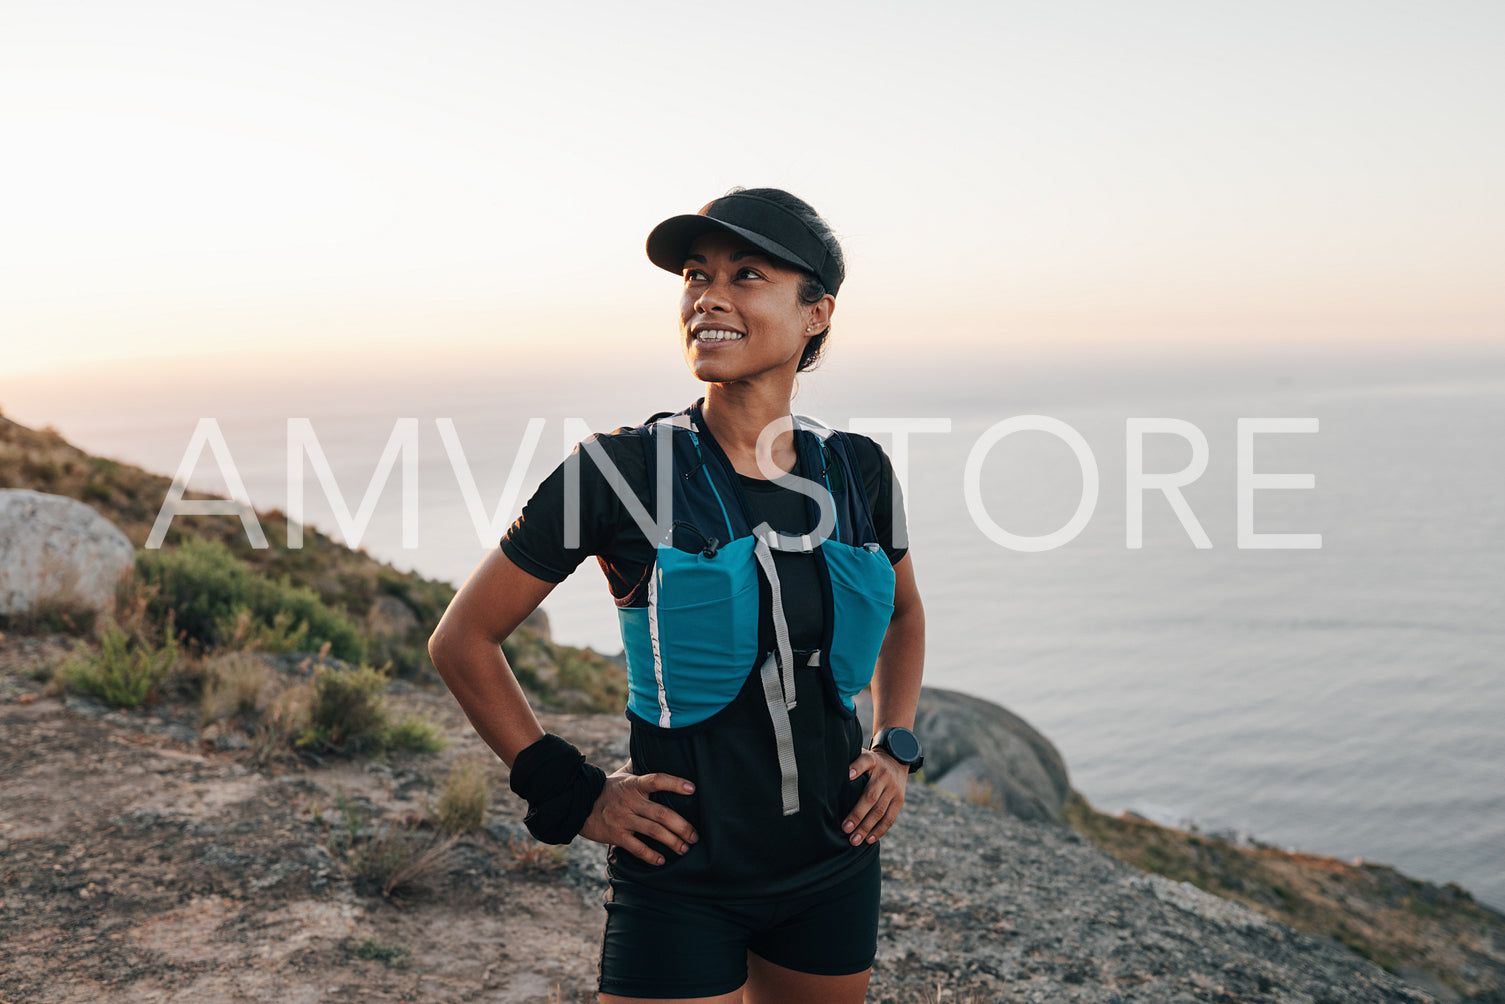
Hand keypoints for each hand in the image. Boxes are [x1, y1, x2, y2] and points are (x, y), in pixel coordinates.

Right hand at [578, 765, 697, 865]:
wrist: (578, 804)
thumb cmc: (606, 789)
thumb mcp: (622, 775)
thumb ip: (638, 766)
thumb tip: (651, 747)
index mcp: (634, 784)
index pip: (657, 780)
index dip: (675, 783)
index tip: (692, 789)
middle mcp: (630, 801)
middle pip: (662, 813)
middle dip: (682, 826)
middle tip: (695, 836)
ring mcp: (623, 819)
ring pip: (654, 831)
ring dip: (673, 842)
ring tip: (685, 848)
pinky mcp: (616, 835)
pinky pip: (637, 848)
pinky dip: (650, 856)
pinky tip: (661, 861)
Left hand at [842, 749, 909, 845]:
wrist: (897, 759)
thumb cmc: (870, 763)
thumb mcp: (862, 756)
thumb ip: (849, 764)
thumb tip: (827, 776)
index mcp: (872, 761)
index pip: (864, 762)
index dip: (856, 768)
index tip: (847, 776)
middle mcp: (884, 775)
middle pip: (870, 796)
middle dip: (857, 814)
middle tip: (845, 828)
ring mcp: (893, 789)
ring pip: (880, 810)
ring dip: (866, 827)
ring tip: (854, 840)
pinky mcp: (900, 800)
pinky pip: (890, 818)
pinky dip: (879, 830)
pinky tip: (869, 839)